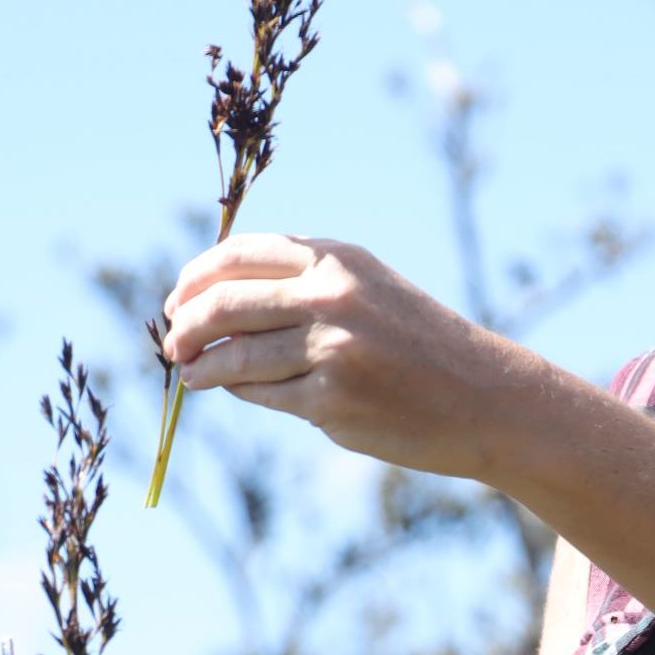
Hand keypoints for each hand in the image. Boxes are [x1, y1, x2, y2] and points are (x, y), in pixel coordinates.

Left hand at [160, 234, 537, 478]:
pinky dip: (240, 391)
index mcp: (337, 259)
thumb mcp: (368, 290)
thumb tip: (214, 304)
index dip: (196, 276)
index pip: (240, 254)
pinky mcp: (330, 400)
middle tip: (171, 342)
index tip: (178, 299)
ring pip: (235, 354)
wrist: (483, 397)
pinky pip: (262, 394)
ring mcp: (331, 349)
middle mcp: (332, 295)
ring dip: (201, 366)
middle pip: (225, 302)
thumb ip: (303, 286)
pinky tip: (231, 390)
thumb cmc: (419, 344)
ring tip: (191, 374)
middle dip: (185, 324)